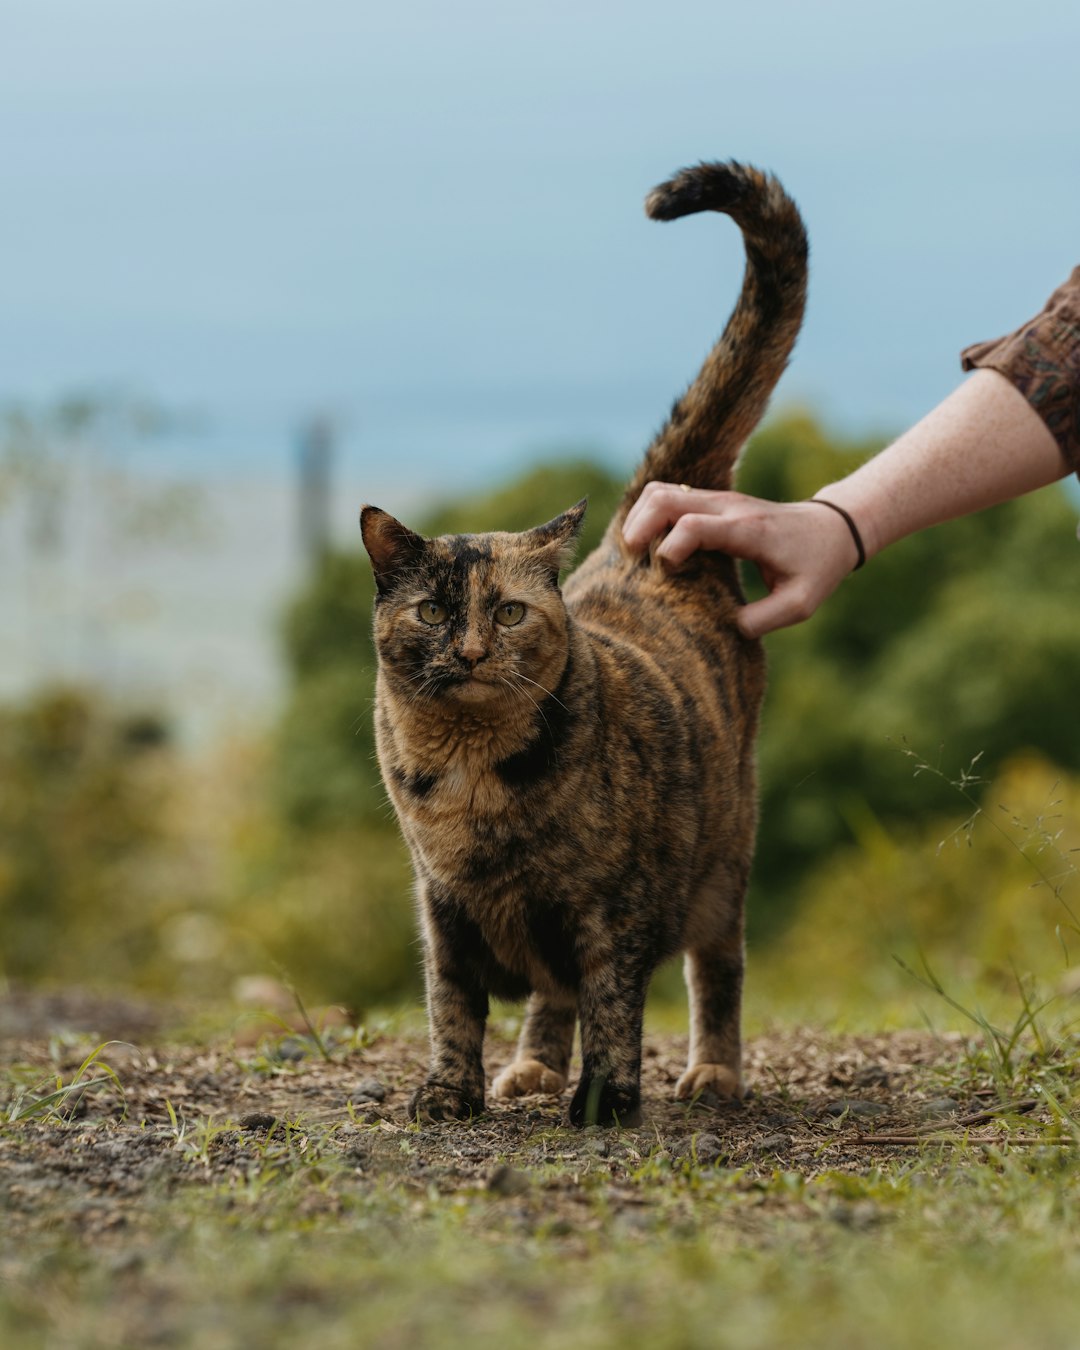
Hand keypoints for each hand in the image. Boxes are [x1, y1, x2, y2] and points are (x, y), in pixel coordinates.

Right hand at [622, 483, 859, 636]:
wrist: (833, 527)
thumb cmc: (817, 566)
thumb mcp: (801, 603)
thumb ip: (764, 620)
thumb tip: (725, 627)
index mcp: (747, 530)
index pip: (693, 526)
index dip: (669, 549)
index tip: (667, 574)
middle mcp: (727, 507)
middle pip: (663, 498)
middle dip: (638, 528)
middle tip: (630, 560)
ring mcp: (718, 499)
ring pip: (659, 491)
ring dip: (639, 519)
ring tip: (635, 553)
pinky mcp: (713, 501)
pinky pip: (668, 496)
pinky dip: (649, 515)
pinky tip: (649, 544)